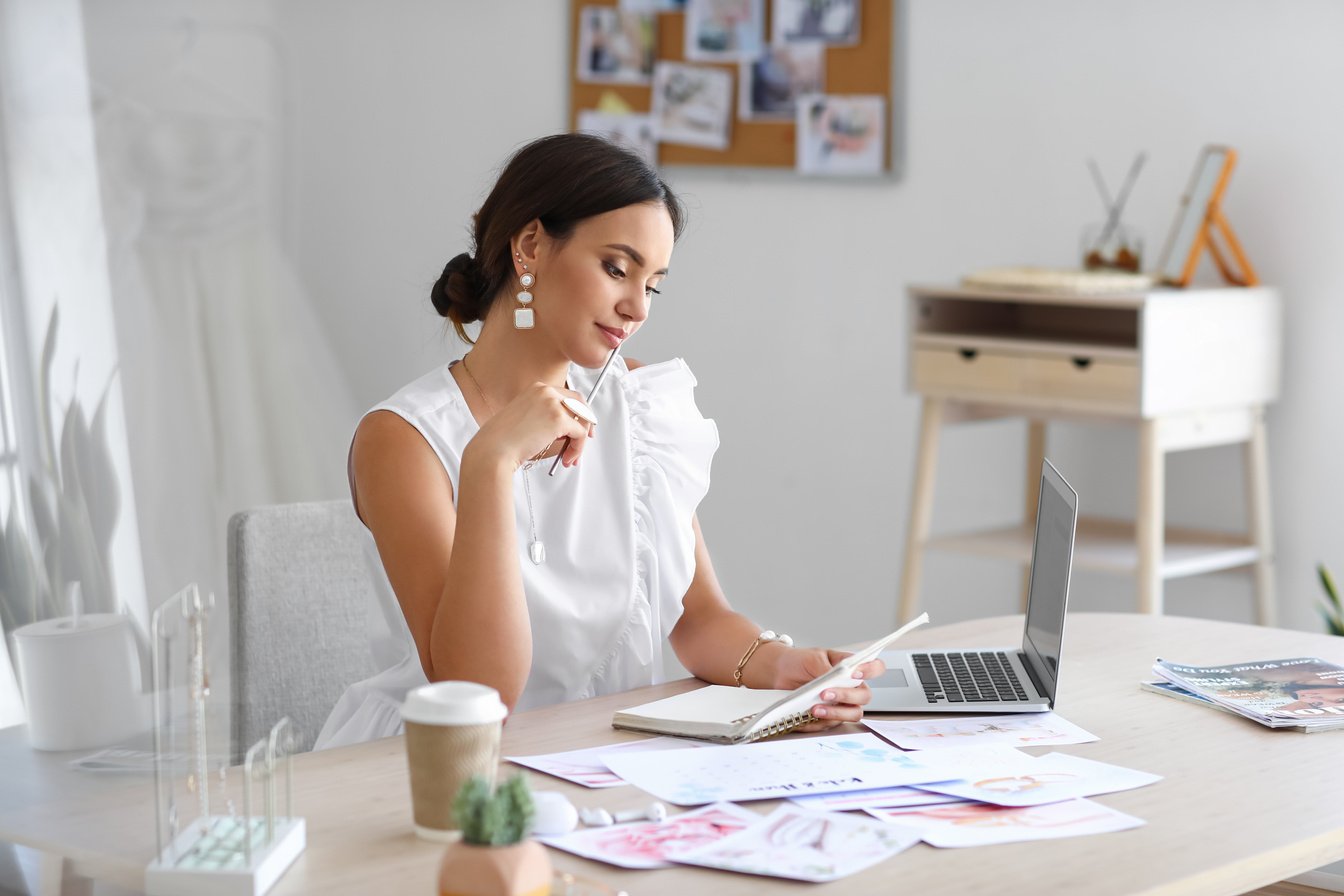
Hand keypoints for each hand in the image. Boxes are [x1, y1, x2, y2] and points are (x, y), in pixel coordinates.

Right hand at [472, 382, 595, 469]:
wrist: (492, 451)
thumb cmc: (502, 441)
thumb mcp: (524, 418)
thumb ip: (544, 417)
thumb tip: (564, 429)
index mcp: (536, 388)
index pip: (567, 395)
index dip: (578, 411)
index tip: (580, 425)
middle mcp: (545, 391)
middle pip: (580, 402)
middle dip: (586, 422)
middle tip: (585, 438)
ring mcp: (553, 403)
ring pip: (583, 419)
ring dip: (580, 440)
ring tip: (569, 456)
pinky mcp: (559, 419)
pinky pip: (580, 434)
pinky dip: (578, 449)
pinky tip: (567, 458)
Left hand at [768, 647, 884, 730]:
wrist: (779, 673)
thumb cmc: (799, 662)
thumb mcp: (812, 658)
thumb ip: (826, 668)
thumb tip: (835, 679)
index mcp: (850, 667)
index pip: (874, 668)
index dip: (871, 670)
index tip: (856, 672)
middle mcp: (850, 687)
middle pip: (864, 696)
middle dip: (846, 696)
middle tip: (825, 693)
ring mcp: (841, 703)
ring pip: (852, 714)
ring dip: (835, 713)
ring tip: (815, 708)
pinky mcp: (828, 717)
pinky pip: (830, 725)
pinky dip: (817, 722)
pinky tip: (805, 717)